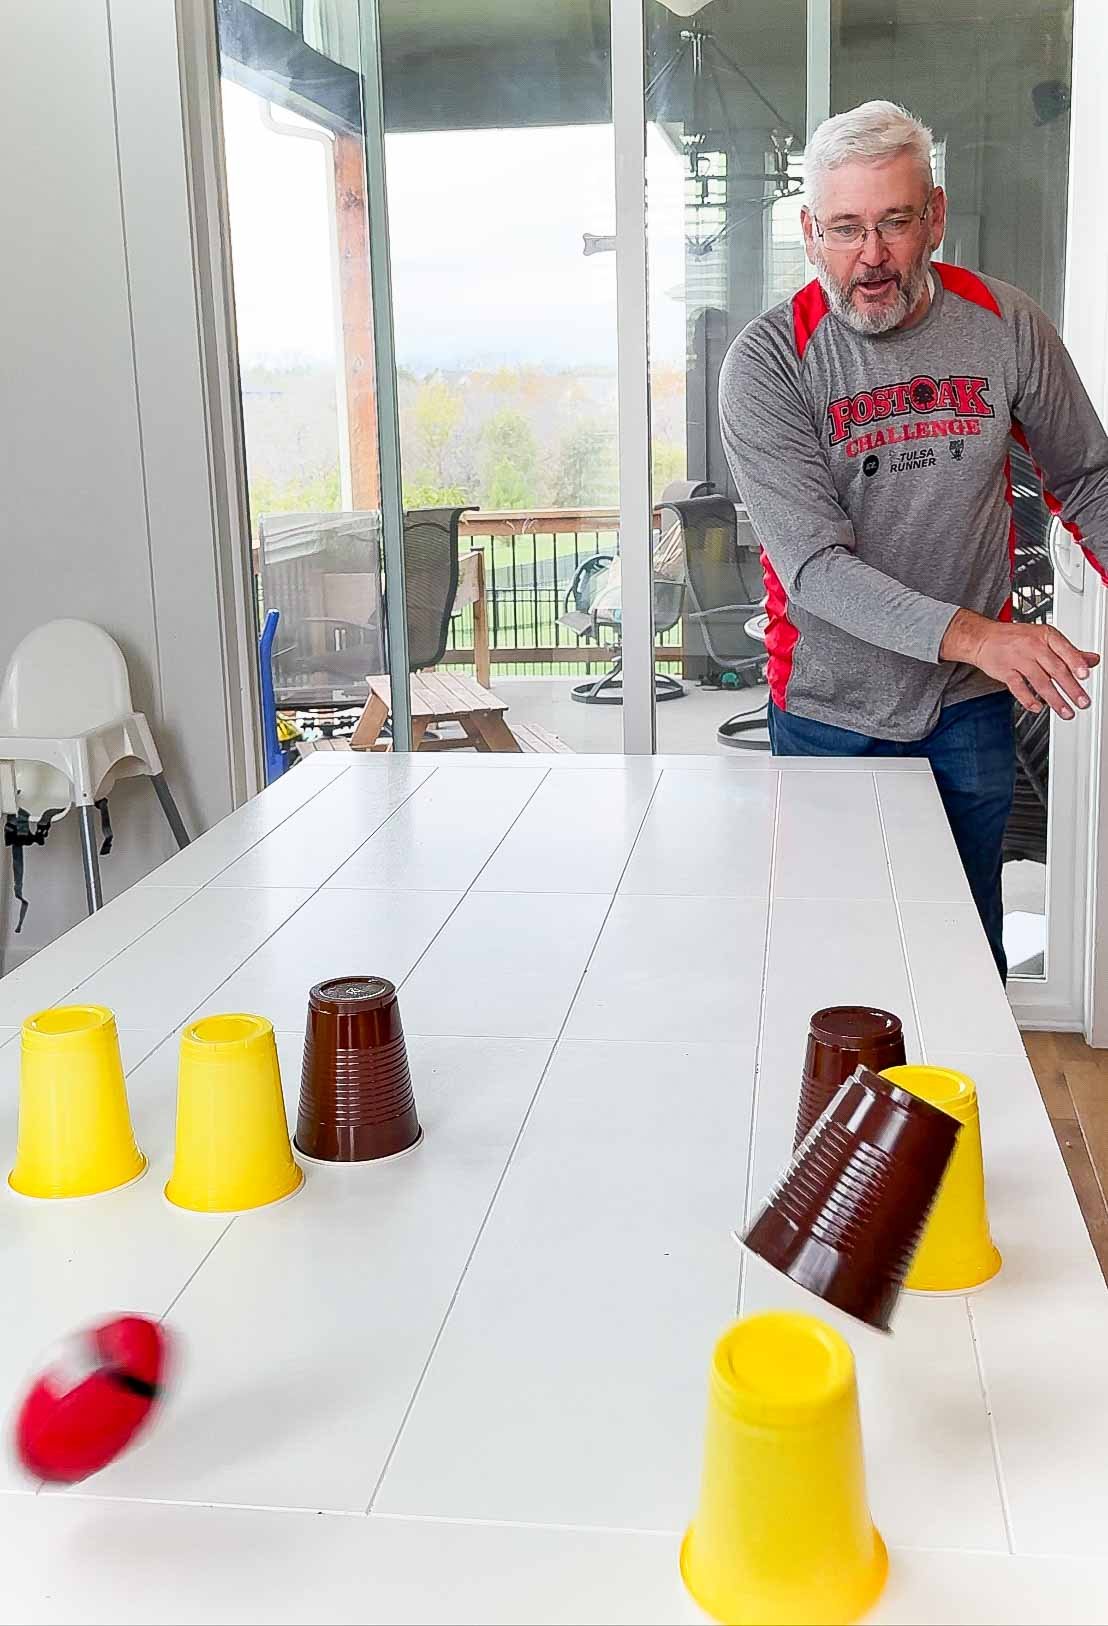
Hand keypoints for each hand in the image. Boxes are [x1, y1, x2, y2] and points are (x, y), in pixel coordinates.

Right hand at [940, 608, 1099, 719]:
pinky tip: (1037, 708)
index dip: (1076, 663)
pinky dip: (1028, 699)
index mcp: (1046, 635)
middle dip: (1070, 688)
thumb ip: (1069, 651)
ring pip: (1039, 681)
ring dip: (1054, 699)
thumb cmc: (1016, 638)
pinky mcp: (1004, 671)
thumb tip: (1092, 660)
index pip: (1065, 650)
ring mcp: (1018, 659)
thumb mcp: (1044, 638)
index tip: (1085, 675)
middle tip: (1082, 702)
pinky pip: (1018, 687)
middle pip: (1055, 669)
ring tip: (1066, 711)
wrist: (983, 638)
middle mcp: (1032, 646)